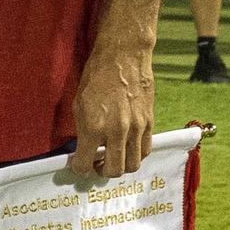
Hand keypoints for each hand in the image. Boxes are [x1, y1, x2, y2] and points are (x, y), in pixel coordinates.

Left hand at [68, 40, 154, 177]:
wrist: (123, 57)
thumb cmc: (97, 77)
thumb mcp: (79, 105)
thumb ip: (82, 131)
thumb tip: (84, 149)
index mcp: (94, 128)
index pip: (84, 164)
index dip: (79, 168)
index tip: (79, 165)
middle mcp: (117, 131)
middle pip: (113, 171)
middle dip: (102, 172)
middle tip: (97, 164)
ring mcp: (136, 128)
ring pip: (133, 165)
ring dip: (121, 166)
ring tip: (113, 157)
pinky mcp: (150, 122)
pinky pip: (145, 150)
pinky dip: (135, 154)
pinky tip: (127, 147)